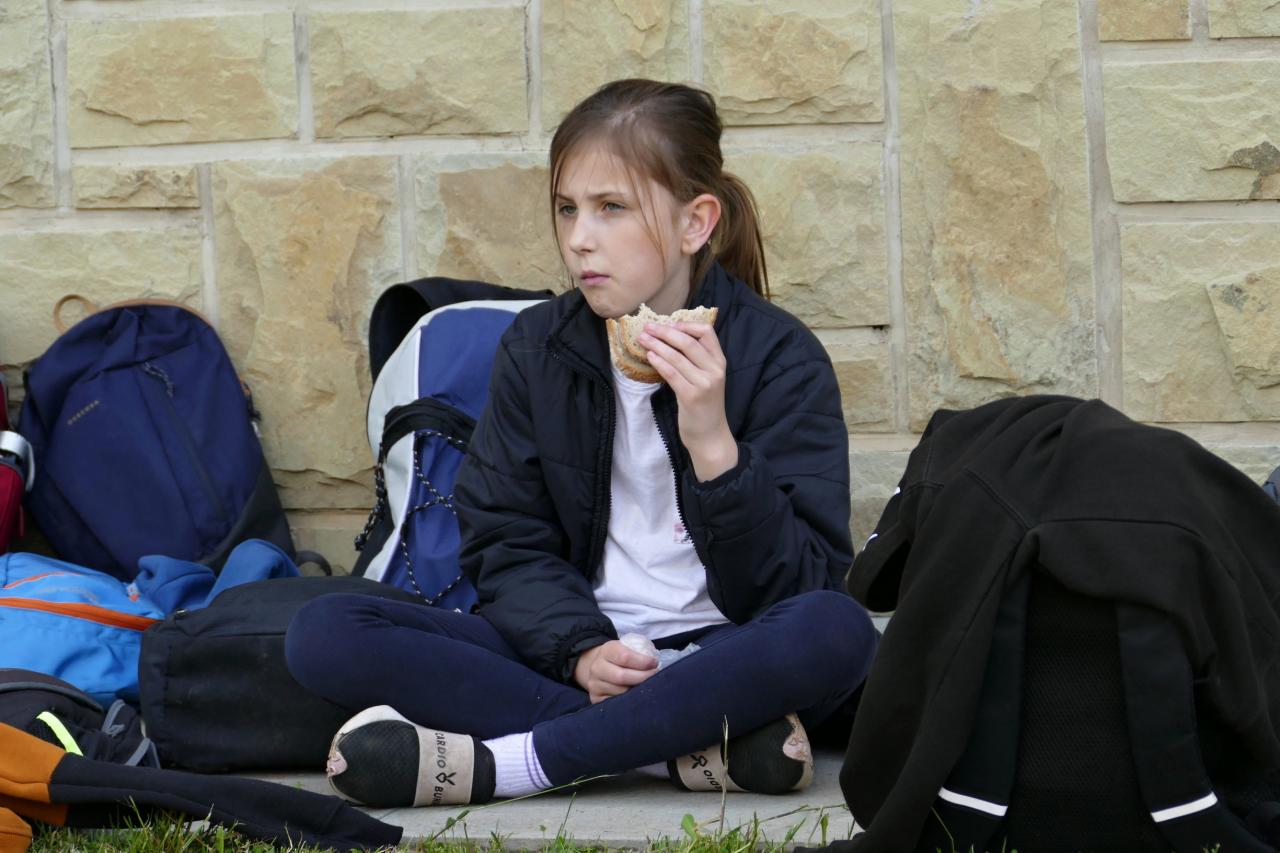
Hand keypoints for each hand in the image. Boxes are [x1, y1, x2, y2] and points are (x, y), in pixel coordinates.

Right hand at [573, 640, 658, 702]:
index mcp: (607, 650)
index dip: (643, 662)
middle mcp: (597, 667)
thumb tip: (656, 665)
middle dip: (643, 678)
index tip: (655, 664)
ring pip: (620, 692)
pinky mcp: (595, 699)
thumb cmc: (620, 658)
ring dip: (637, 691)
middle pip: (622, 677)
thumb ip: (639, 653)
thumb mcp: (627, 648)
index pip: (625, 657)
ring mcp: (594, 685)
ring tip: (647, 687)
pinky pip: (615, 703)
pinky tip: (636, 697)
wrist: (599, 667)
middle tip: (656, 677)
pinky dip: (628, 701)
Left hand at [639, 321, 738, 480]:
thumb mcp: (708, 378)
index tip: (670, 323)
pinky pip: (672, 374)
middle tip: (648, 327)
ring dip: (657, 345)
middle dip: (665, 332)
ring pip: (677, 357)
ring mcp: (704, 384)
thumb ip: (697, 360)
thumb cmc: (704, 405)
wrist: (710, 435)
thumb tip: (672, 337)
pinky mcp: (691, 396)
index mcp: (720, 362)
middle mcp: (715, 370)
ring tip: (643, 339)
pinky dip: (659, 362)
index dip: (687, 325)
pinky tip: (649, 356)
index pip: (707, 332)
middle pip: (688, 342)